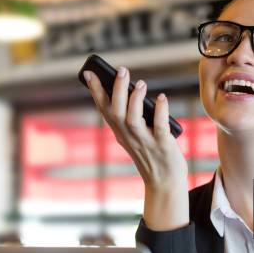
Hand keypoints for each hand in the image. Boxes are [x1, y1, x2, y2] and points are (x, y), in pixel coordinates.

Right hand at [83, 67, 189, 230]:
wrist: (164, 182)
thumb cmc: (151, 154)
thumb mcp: (134, 136)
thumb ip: (130, 115)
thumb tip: (133, 88)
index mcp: (120, 132)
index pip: (104, 109)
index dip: (96, 91)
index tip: (89, 72)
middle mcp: (129, 136)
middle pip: (116, 111)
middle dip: (117, 90)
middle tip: (122, 70)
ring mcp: (145, 141)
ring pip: (133, 119)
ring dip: (136, 100)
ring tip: (141, 84)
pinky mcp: (162, 145)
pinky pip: (160, 127)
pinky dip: (161, 111)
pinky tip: (162, 98)